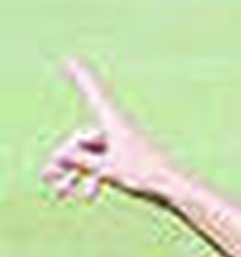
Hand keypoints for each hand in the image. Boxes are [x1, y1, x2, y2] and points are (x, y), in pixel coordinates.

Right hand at [41, 58, 172, 203]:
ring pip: (92, 156)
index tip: (69, 60)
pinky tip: (88, 195)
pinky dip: (94, 177)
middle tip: (46, 176)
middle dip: (64, 160)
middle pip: (83, 140)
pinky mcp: (131, 161)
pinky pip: (105, 165)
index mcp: (113, 121)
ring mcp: (124, 145)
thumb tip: (63, 157)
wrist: (177, 190)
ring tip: (60, 193)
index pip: (92, 93)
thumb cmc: (146, 176)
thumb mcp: (108, 169)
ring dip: (76, 174)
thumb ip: (82, 162)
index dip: (80, 78)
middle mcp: (118, 129)